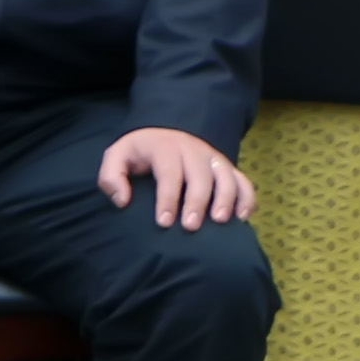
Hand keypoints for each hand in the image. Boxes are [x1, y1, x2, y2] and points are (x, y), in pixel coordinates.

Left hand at [98, 125, 252, 227]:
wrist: (165, 133)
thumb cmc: (140, 153)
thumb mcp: (117, 157)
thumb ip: (111, 176)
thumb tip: (122, 201)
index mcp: (165, 147)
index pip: (169, 172)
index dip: (167, 198)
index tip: (163, 222)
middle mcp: (193, 150)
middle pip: (199, 175)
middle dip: (196, 202)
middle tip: (190, 227)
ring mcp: (213, 158)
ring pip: (226, 176)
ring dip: (226, 199)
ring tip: (220, 221)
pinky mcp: (227, 168)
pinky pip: (244, 181)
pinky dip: (247, 198)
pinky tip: (243, 217)